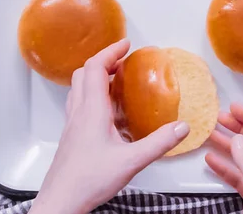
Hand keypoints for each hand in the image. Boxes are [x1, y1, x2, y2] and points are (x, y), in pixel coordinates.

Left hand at [30, 39, 189, 213]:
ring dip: (96, 78)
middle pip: (84, 74)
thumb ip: (158, 143)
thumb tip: (181, 128)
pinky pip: (80, 105)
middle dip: (103, 62)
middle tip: (122, 61)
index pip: (96, 68)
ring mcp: (72, 125)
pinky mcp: (71, 136)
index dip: (110, 52)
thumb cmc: (87, 181)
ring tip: (116, 82)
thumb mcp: (131, 161)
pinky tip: (109, 114)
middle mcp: (78, 113)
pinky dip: (93, 97)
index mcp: (91, 111)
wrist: (61, 201)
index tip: (125, 45)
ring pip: (79, 89)